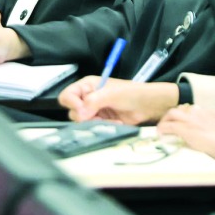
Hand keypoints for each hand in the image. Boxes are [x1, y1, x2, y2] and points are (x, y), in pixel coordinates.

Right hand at [58, 77, 177, 124]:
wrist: (147, 105)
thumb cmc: (132, 93)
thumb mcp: (111, 94)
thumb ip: (93, 101)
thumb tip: (80, 112)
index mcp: (87, 86)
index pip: (68, 96)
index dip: (72, 104)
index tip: (83, 110)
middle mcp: (88, 98)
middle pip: (73, 112)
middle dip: (86, 116)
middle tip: (98, 115)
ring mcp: (94, 110)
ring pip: (83, 123)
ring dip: (95, 123)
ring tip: (109, 119)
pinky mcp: (101, 121)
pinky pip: (94, 128)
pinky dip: (103, 127)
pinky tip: (115, 122)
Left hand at [157, 104, 214, 170]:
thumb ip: (214, 132)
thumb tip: (205, 140)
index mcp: (209, 114)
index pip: (192, 110)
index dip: (184, 116)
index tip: (182, 122)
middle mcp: (199, 113)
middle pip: (181, 108)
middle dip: (172, 115)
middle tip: (169, 124)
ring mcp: (192, 120)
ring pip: (172, 113)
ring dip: (166, 120)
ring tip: (162, 129)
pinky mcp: (186, 129)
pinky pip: (169, 126)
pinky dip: (162, 129)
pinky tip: (160, 135)